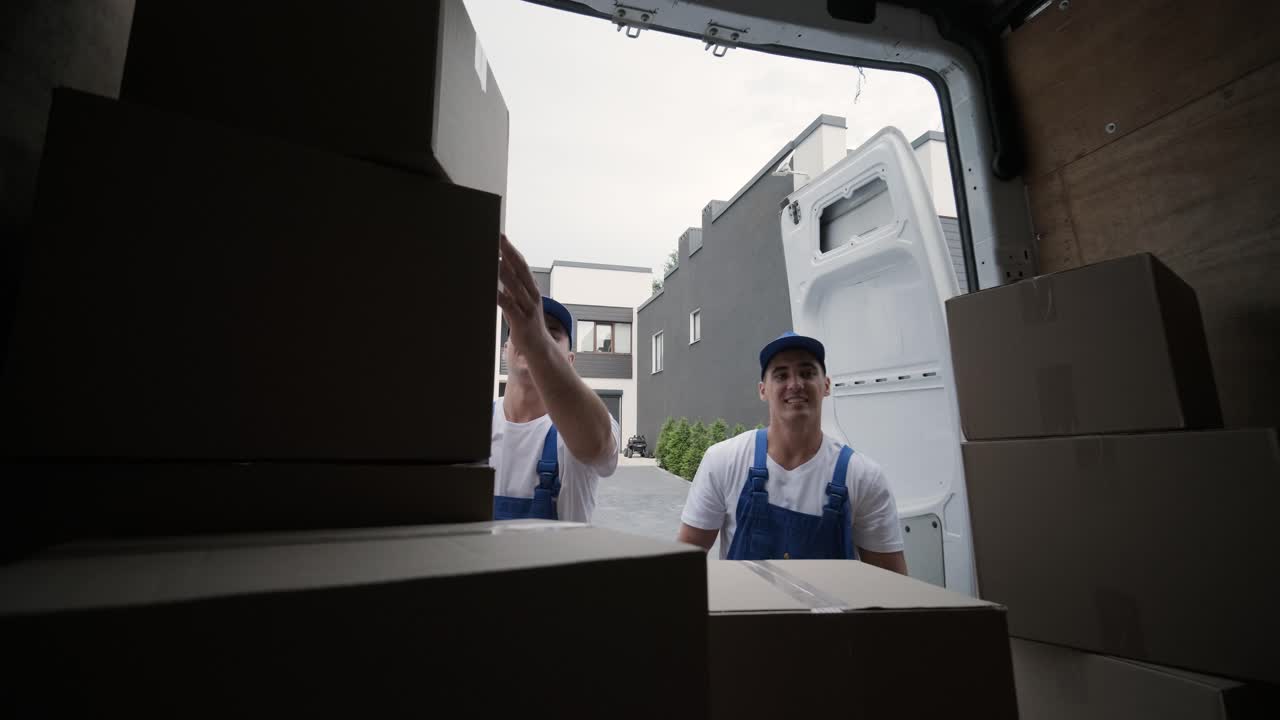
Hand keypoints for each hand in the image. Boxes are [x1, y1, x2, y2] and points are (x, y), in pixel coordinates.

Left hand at [497, 234, 552, 355]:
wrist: (539, 347)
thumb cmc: (526, 321)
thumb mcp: (520, 300)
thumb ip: (511, 284)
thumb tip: (501, 266)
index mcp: (531, 288)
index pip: (522, 264)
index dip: (511, 249)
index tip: (501, 235)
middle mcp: (532, 295)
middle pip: (520, 270)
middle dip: (508, 253)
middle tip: (497, 239)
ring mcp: (528, 307)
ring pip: (516, 286)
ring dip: (504, 272)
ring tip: (493, 259)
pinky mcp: (522, 321)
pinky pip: (510, 306)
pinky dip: (500, 297)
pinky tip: (490, 290)